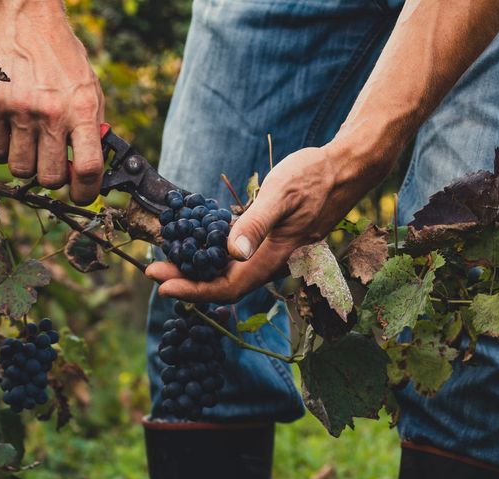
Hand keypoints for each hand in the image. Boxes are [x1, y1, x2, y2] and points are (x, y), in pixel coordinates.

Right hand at [0, 6, 104, 202]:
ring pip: (20, 170)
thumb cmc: (62, 60)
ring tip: (30, 142)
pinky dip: (3, 150)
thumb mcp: (90, 90)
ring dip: (25, 164)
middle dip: (52, 177)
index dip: (86, 193)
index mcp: (83, 110)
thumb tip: (91, 173)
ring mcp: (21, 111)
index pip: (90, 169)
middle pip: (50, 178)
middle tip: (51, 162)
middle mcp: (53, 113)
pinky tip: (11, 132)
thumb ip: (91, 130)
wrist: (26, 21)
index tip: (80, 195)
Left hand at [145, 145, 391, 302]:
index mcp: (273, 257)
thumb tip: (231, 253)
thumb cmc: (315, 176)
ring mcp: (271, 253)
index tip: (162, 284)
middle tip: (153, 271)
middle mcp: (271, 262)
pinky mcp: (270, 241)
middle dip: (187, 283)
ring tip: (167, 260)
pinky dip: (213, 256)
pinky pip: (238, 259)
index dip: (193, 290)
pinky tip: (196, 243)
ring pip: (230, 274)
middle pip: (224, 285)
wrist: (345, 168)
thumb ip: (256, 224)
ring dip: (198, 271)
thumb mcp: (282, 194)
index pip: (227, 287)